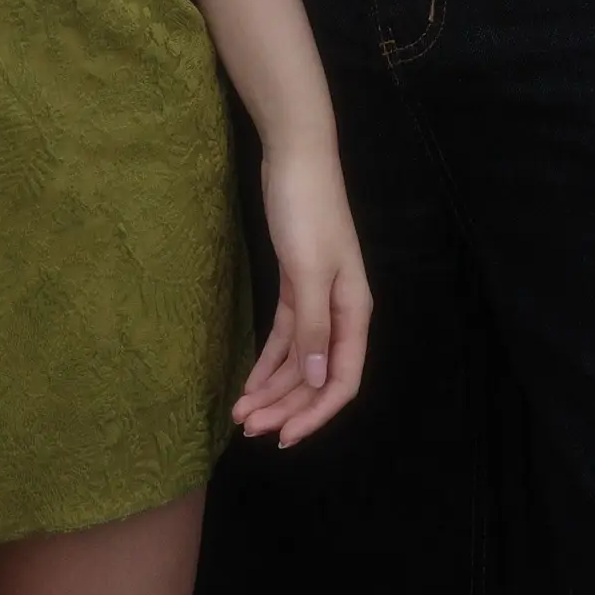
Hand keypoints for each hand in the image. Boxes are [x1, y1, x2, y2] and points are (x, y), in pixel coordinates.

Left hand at [232, 136, 370, 447]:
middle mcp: (339, 314)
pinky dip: (269, 362)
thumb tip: (319, 381)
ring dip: (273, 389)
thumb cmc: (307, 210)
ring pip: (299, 361)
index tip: (283, 437)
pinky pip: (286, 338)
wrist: (296, 157)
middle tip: (248, 429)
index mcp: (353, 313)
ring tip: (241, 415)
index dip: (315, 414)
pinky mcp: (295, 286)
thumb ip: (314, 328)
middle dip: (285, 406)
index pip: (341, 381)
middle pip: (316, 377)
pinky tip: (251, 384)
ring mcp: (318, 300)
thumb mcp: (308, 270)